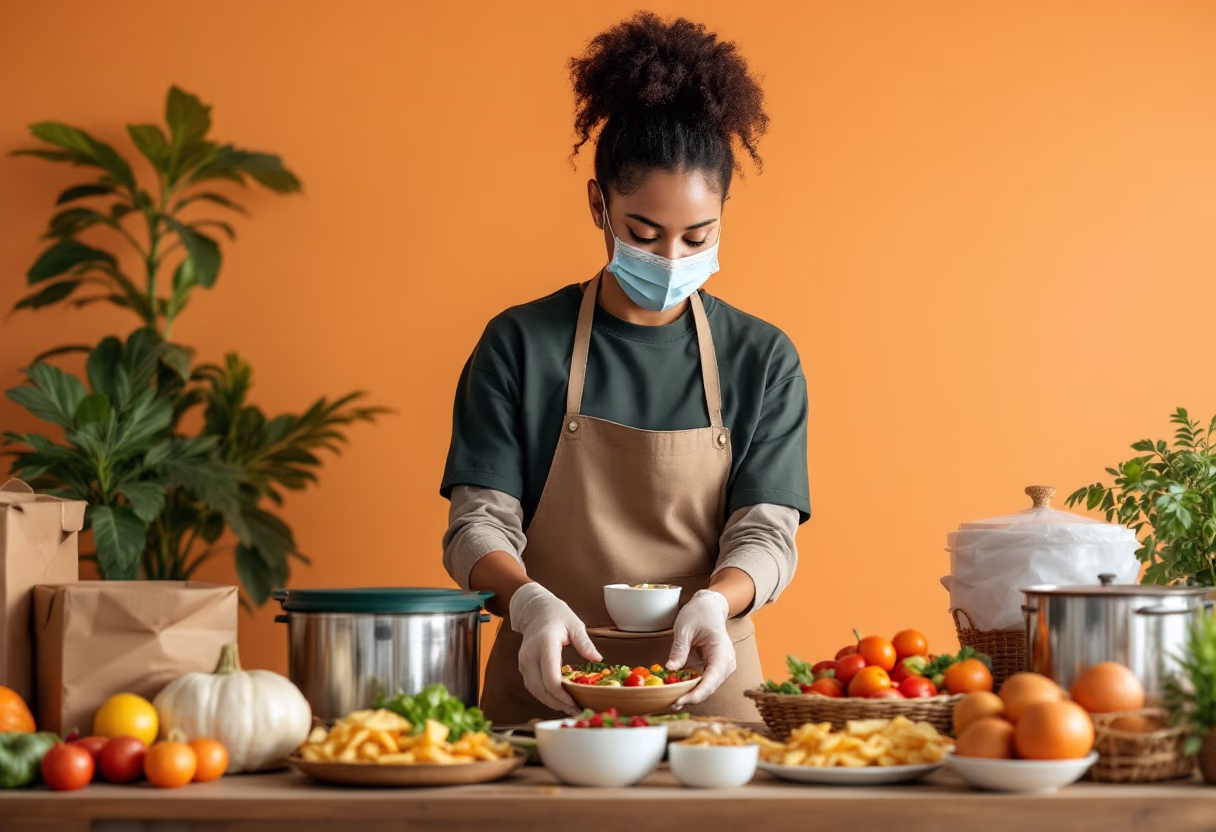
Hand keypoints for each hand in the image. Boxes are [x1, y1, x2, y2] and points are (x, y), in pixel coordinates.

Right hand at [510, 582, 601, 713]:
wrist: (534, 609)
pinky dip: (545, 696)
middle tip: (577, 711)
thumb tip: (597, 659)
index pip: (550, 677)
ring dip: (551, 703)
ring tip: (570, 709)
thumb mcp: (574, 624)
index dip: (562, 695)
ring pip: (535, 691)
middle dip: (559, 704)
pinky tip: (559, 700)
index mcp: (545, 643)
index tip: (577, 703)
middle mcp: (530, 655)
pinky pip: (533, 687)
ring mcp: (524, 662)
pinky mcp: (523, 667)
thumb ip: (584, 643)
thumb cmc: (556, 614)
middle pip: (541, 689)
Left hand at [666, 589, 733, 707]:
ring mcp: (725, 666)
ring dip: (694, 694)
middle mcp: (727, 661)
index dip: (698, 692)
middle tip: (671, 704)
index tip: (682, 700)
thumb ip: (679, 649)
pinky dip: (695, 688)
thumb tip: (670, 669)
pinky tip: (681, 692)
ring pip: (710, 687)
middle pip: (712, 686)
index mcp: (721, 649)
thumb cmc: (698, 614)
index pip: (712, 677)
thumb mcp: (684, 628)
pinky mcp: (718, 668)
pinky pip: (708, 682)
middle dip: (693, 696)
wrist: (709, 607)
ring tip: (674, 700)